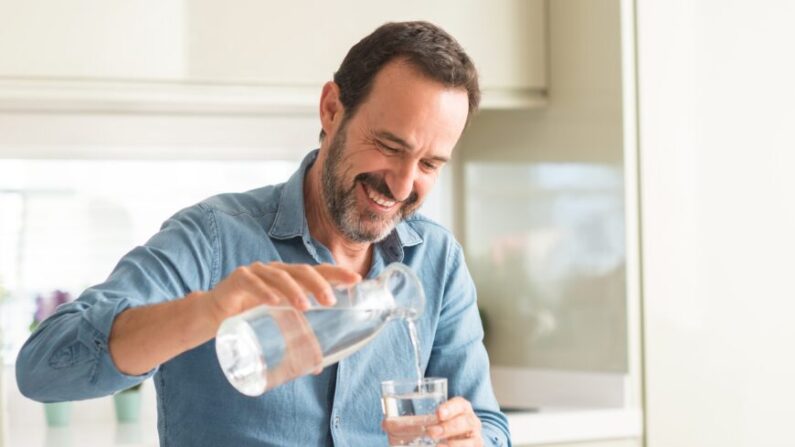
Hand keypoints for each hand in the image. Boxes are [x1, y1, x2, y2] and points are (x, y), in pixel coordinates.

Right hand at [202, 262, 360, 322]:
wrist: (211, 316)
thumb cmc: (247, 317)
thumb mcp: (274, 325)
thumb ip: (294, 337)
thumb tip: (318, 366)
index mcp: (289, 279)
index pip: (317, 271)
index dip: (337, 273)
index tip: (357, 279)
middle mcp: (275, 271)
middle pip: (301, 271)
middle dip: (319, 284)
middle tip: (331, 301)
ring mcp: (256, 272)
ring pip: (279, 275)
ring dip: (294, 290)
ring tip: (305, 306)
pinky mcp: (237, 280)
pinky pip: (252, 282)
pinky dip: (263, 291)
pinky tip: (273, 301)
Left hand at [381, 397, 481, 446]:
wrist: (458, 438)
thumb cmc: (442, 426)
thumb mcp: (431, 419)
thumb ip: (411, 420)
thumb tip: (386, 423)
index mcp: (461, 409)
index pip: (460, 404)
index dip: (451, 407)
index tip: (438, 413)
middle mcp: (471, 423)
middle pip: (466, 422)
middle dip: (448, 427)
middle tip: (431, 432)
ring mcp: (474, 440)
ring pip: (470, 441)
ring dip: (452, 445)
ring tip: (436, 446)